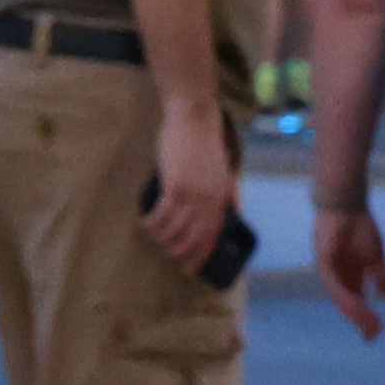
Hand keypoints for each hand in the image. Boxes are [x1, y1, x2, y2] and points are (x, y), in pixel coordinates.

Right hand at [140, 98, 231, 274]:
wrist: (194, 116)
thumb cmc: (205, 141)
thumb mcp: (225, 169)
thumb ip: (230, 191)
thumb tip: (238, 211)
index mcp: (222, 197)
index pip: (212, 235)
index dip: (201, 254)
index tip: (190, 268)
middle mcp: (209, 198)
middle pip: (193, 237)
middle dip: (180, 251)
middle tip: (169, 255)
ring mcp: (193, 192)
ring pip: (175, 228)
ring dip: (163, 237)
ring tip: (154, 237)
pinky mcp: (175, 183)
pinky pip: (162, 213)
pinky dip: (153, 222)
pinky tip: (146, 223)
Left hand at [315, 206, 384, 337]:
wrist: (346, 203)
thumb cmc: (359, 226)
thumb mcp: (375, 257)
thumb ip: (381, 276)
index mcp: (350, 275)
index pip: (357, 301)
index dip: (366, 317)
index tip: (376, 332)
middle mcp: (338, 276)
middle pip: (348, 303)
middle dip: (360, 320)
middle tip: (373, 335)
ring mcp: (329, 270)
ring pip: (341, 297)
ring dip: (354, 312)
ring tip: (367, 324)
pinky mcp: (323, 262)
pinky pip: (334, 283)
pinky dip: (345, 295)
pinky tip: (356, 304)